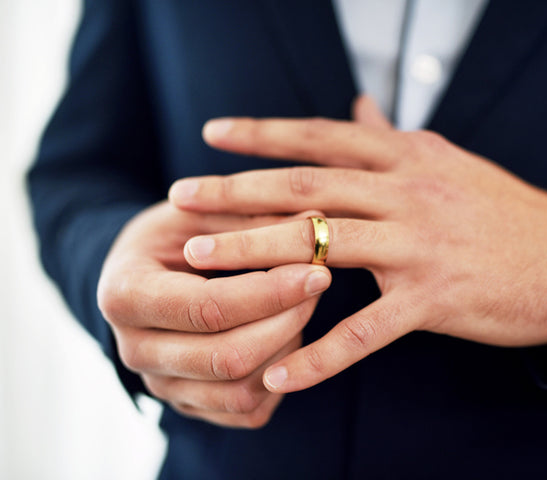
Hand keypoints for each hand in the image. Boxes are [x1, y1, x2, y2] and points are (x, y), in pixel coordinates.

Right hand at [97, 202, 331, 427]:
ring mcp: (161, 385)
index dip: (271, 293)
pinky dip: (280, 377)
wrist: (148, 272)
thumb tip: (318, 221)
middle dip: (287, 321)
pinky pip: (247, 410)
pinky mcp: (188, 405)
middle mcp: (134, 350)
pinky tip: (287, 334)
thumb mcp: (206, 212)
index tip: (317, 271)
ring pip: (241, 392)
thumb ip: (257, 218)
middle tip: (319, 284)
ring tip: (302, 306)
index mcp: (125, 295)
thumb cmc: (178, 234)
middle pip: (227, 358)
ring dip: (287, 350)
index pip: (208, 308)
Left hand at [169, 96, 546, 393]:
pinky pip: (364, 330)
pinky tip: (277, 372)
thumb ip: (395, 138)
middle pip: (308, 187)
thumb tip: (358, 110)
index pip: (323, 138)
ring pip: (323, 245)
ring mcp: (421, 244)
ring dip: (255, 255)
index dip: (265, 133)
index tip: (213, 134)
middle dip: (238, 191)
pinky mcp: (436, 298)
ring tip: (201, 262)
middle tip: (182, 197)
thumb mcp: (447, 161)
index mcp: (409, 158)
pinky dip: (318, 354)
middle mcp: (409, 192)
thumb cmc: (503, 212)